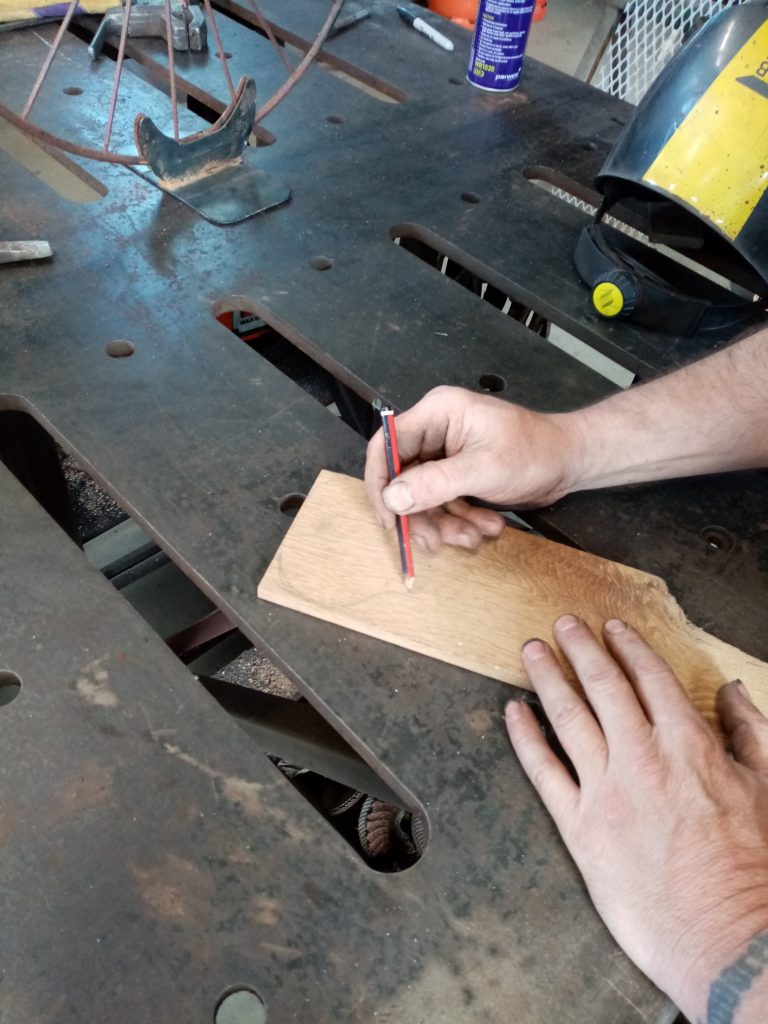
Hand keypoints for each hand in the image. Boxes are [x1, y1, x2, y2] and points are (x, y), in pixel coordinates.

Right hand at [364, 387, 579, 550]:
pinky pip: (442, 502)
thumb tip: (392, 498)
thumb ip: (436, 483)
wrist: (570, 462)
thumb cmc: (535, 452)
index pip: (387, 446)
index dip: (381, 484)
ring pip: (423, 496)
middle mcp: (435, 430)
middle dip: (420, 514)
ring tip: (473, 536)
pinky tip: (485, 527)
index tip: (389, 519)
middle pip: (403, 478)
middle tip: (433, 542)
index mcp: (437, 413)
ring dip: (444, 523)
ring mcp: (445, 453)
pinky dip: (459, 521)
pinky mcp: (457, 474)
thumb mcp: (484, 469)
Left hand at [505, 616, 767, 1023]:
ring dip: (547, 678)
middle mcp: (641, 757)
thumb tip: (732, 691)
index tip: (610, 628)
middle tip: (562, 624)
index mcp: (688, 744)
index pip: (649, 676)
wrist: (729, 940)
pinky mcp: (580, 828)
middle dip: (579, 647)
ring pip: (567, 716)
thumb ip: (749, 730)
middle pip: (601, 684)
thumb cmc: (754, 870)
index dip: (626, 645)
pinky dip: (526, 737)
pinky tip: (514, 713)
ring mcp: (606, 791)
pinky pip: (544, 771)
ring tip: (531, 652)